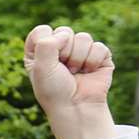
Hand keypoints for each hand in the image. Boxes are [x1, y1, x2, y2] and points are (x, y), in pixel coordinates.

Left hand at [24, 24, 116, 138]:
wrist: (75, 107)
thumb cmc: (54, 90)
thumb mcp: (40, 67)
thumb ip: (45, 44)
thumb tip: (64, 34)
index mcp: (40, 51)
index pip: (42, 30)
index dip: (46, 42)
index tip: (46, 61)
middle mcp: (60, 49)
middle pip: (64, 31)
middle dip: (64, 51)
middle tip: (63, 69)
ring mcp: (80, 52)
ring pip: (84, 37)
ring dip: (78, 58)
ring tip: (75, 72)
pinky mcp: (99, 56)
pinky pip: (99, 47)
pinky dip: (93, 61)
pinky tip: (88, 72)